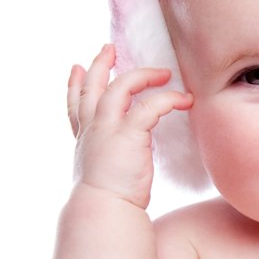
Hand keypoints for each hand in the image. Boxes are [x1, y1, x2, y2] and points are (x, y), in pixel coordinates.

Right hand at [67, 44, 192, 207]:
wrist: (105, 210)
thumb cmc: (108, 201)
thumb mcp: (102, 174)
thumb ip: (109, 160)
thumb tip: (121, 160)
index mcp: (84, 140)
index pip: (75, 106)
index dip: (74, 85)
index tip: (76, 68)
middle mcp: (92, 130)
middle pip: (91, 87)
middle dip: (99, 65)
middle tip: (108, 48)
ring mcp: (108, 128)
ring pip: (120, 87)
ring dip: (142, 75)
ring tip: (163, 72)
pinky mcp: (128, 133)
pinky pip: (150, 106)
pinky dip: (168, 99)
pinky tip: (183, 100)